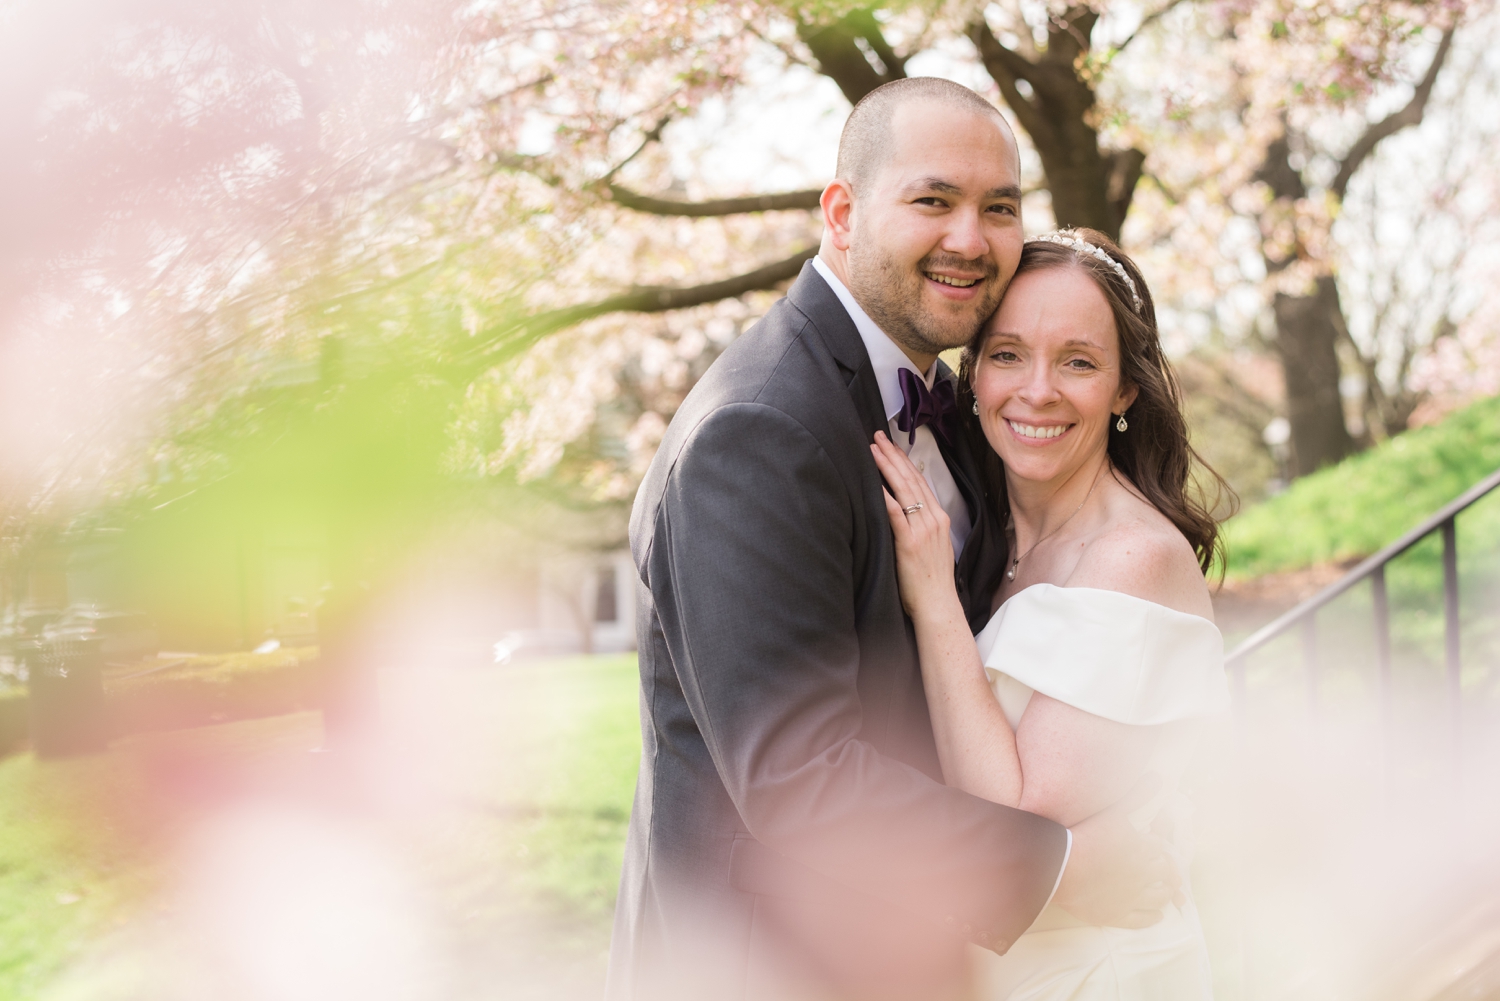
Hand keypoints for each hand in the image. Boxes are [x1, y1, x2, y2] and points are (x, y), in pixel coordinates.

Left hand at [870, 432, 955, 619]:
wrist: (938, 605)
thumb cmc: (931, 581)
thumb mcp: (932, 546)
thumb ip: (920, 526)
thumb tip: (904, 512)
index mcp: (939, 518)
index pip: (920, 482)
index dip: (903, 461)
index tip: (890, 445)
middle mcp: (933, 520)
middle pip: (911, 479)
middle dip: (893, 455)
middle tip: (877, 437)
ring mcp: (923, 530)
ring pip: (904, 490)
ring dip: (886, 467)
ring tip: (872, 450)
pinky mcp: (910, 543)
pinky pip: (896, 514)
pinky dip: (885, 496)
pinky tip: (874, 483)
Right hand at [1050, 774, 1184, 928]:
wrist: (1057, 865)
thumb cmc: (1083, 835)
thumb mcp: (1112, 810)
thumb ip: (1136, 795)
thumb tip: (1158, 777)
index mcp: (1142, 849)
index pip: (1162, 850)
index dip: (1161, 849)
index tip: (1157, 850)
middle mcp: (1142, 875)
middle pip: (1166, 875)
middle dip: (1168, 872)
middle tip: (1167, 872)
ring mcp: (1130, 897)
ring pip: (1159, 898)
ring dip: (1164, 894)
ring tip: (1164, 891)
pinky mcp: (1116, 915)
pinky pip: (1142, 920)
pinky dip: (1152, 917)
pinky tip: (1156, 915)